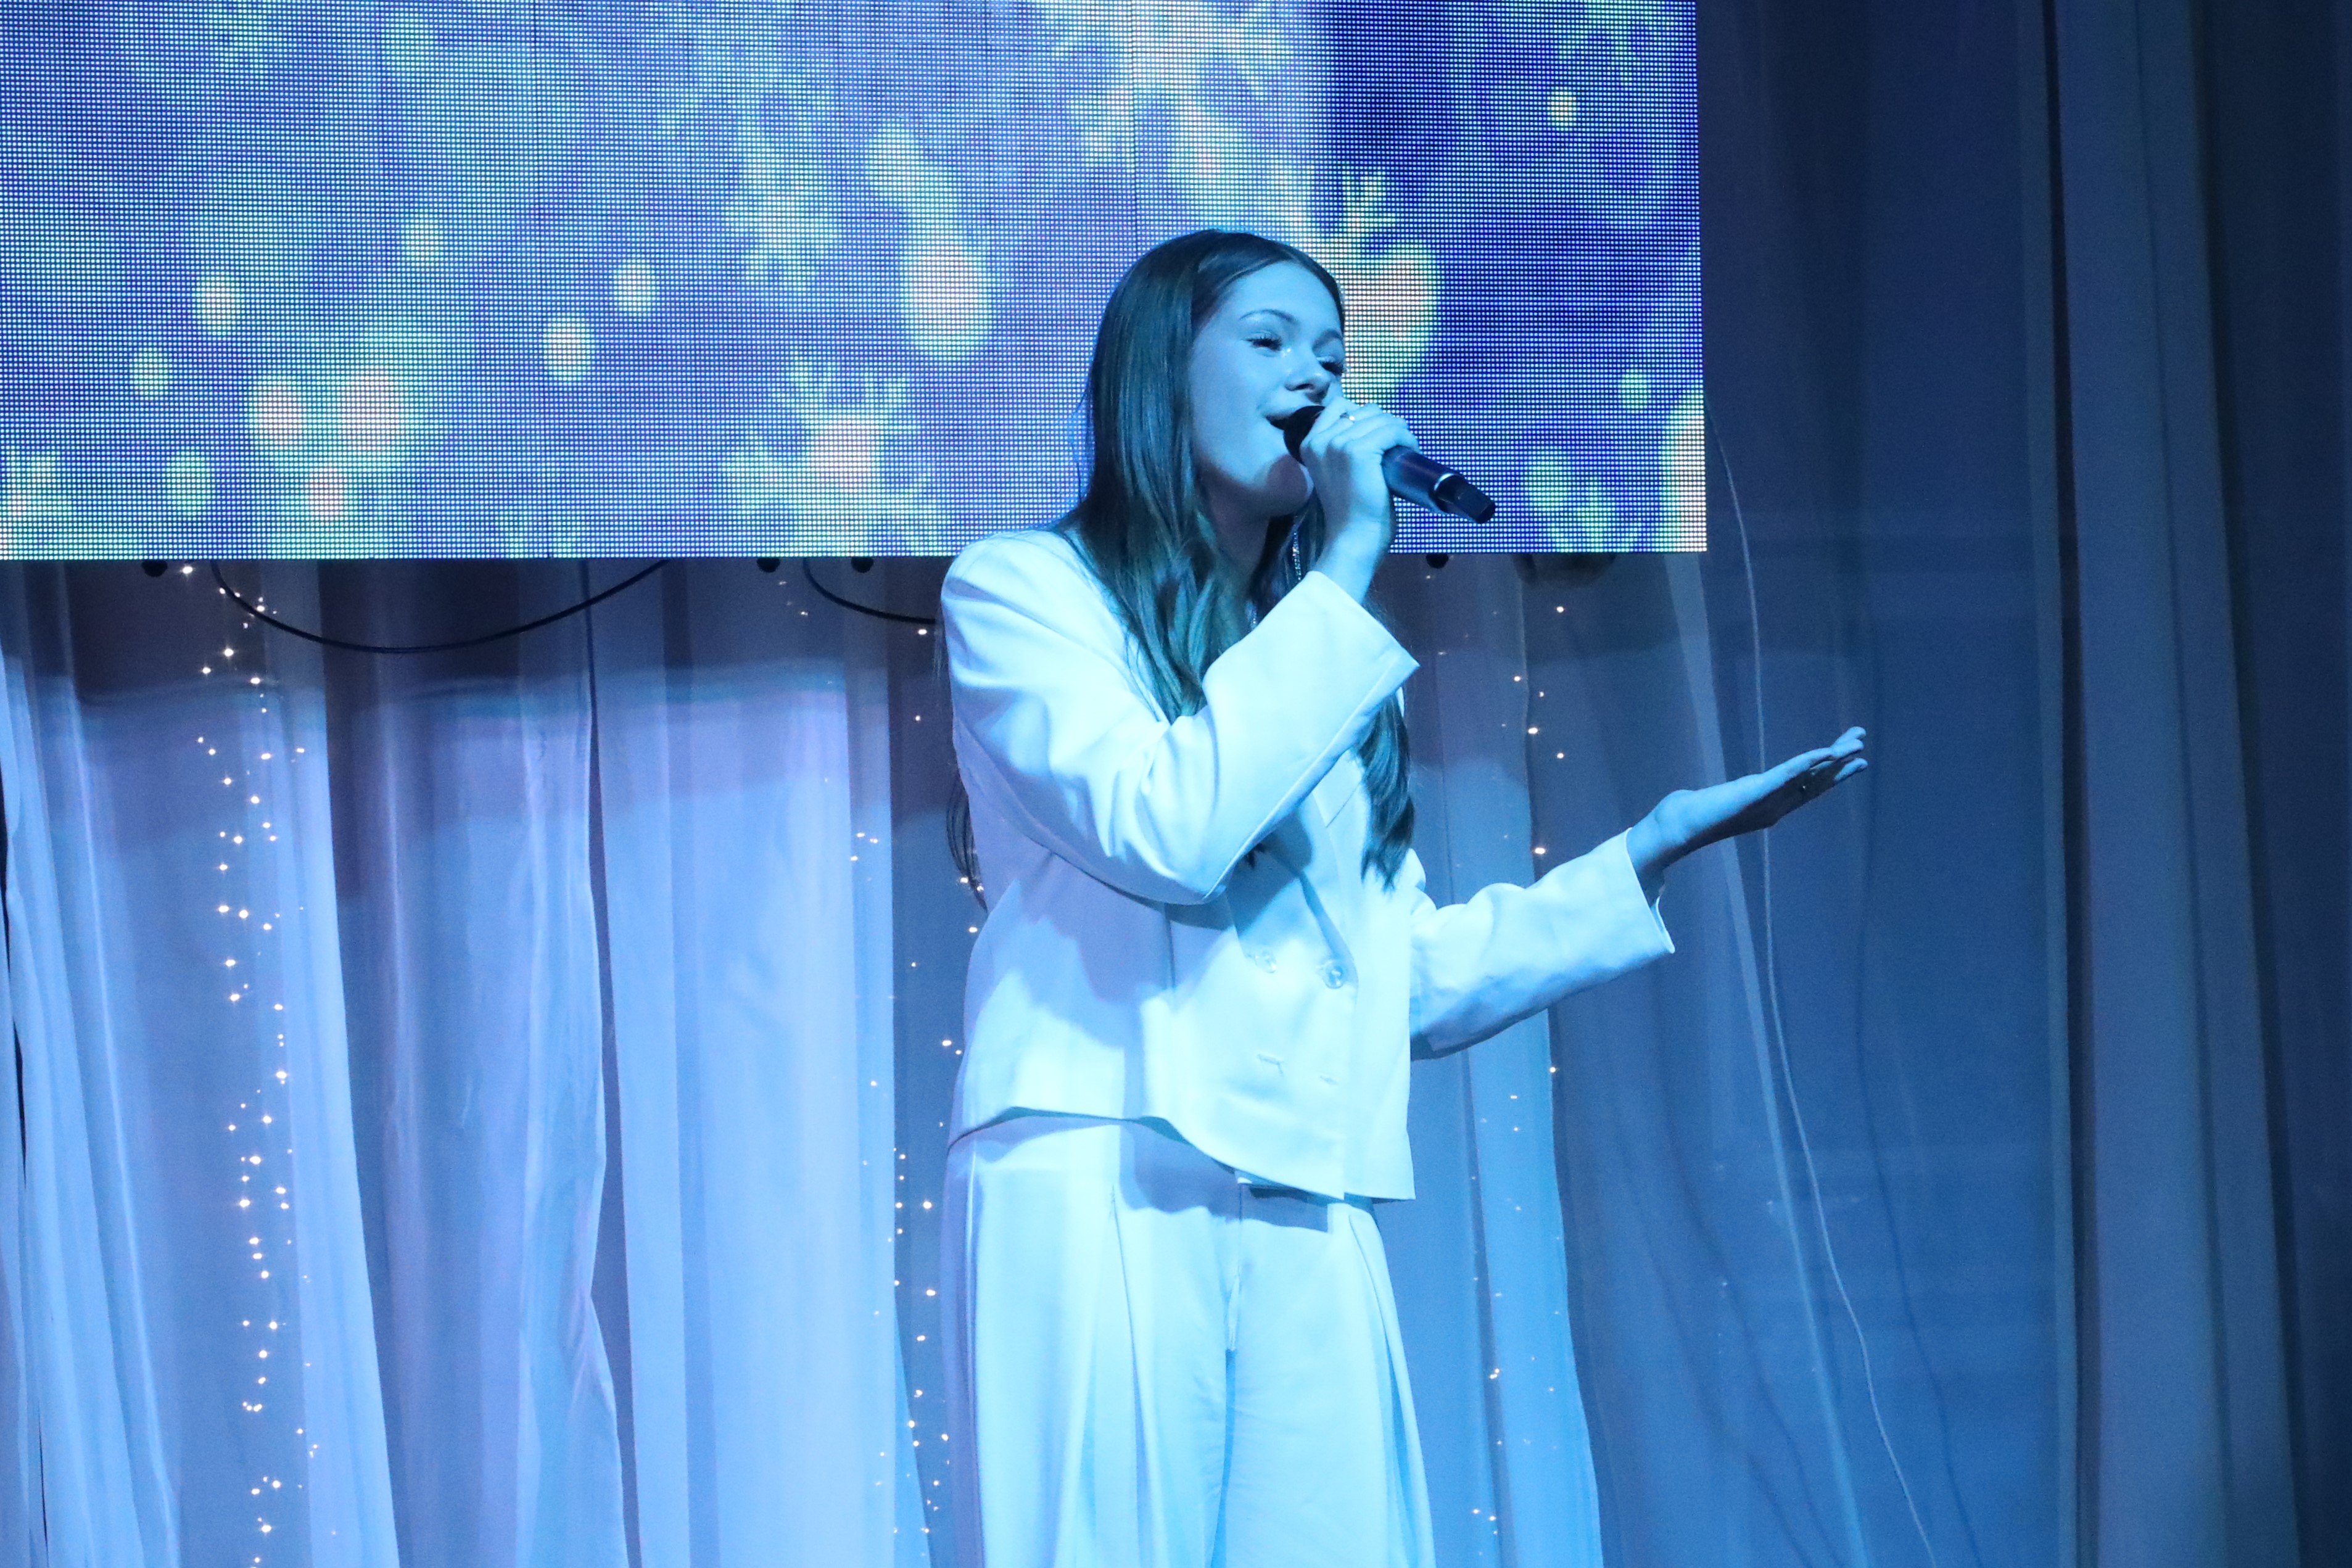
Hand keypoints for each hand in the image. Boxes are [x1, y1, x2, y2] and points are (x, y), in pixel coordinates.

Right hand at [1300, 391, 1413, 599]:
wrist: (1352, 539)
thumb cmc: (1349, 512)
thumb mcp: (1335, 472)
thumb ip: (1341, 450)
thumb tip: (1373, 424)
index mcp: (1309, 442)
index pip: (1340, 405)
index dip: (1365, 415)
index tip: (1381, 433)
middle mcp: (1320, 439)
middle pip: (1364, 410)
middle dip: (1386, 423)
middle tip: (1399, 444)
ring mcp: (1338, 443)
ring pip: (1380, 418)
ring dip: (1399, 430)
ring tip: (1407, 448)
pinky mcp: (1358, 451)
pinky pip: (1392, 430)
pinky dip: (1406, 438)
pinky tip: (1411, 450)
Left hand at [1626, 727, 1868, 896]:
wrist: (1679, 825)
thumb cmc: (1697, 812)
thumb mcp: (1727, 799)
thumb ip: (1740, 794)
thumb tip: (1743, 788)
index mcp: (1773, 806)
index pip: (1809, 787)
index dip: (1833, 773)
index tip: (1854, 758)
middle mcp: (1776, 805)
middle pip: (1816, 781)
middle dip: (1841, 763)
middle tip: (1863, 743)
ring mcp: (1769, 800)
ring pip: (1808, 777)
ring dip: (1833, 760)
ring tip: (1856, 745)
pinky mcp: (1755, 792)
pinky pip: (1787, 775)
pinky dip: (1807, 764)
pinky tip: (1826, 752)